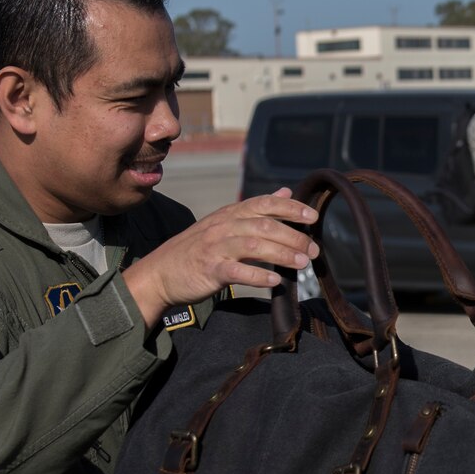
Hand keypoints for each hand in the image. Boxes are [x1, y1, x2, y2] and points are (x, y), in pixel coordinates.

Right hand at [124, 188, 320, 326]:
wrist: (160, 273)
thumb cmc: (198, 249)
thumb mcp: (225, 222)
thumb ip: (257, 209)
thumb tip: (286, 192)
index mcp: (230, 213)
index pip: (264, 203)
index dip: (290, 208)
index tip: (313, 217)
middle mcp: (223, 226)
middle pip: (264, 225)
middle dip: (294, 237)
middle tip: (314, 251)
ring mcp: (215, 247)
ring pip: (254, 245)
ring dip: (282, 254)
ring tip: (302, 264)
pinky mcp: (209, 270)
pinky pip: (237, 271)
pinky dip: (258, 275)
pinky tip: (276, 281)